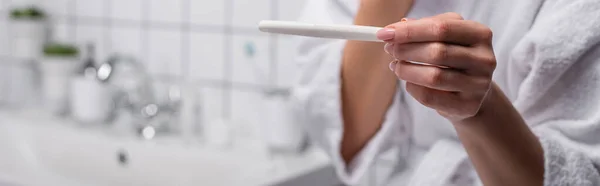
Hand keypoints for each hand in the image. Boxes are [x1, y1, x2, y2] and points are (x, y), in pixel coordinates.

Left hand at [378, 12, 496, 120]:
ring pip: (433, 77)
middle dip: (406, 50)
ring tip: (396, 66)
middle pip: (437, 52)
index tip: (384, 33)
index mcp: (480, 34)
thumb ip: (424, 28)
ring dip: (406, 70)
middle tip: (389, 49)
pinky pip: (430, 97)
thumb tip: (395, 28)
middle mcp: (485, 59)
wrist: (471, 92)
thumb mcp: (445, 38)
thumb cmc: (454, 59)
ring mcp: (479, 84)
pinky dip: (413, 88)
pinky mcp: (468, 105)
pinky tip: (409, 82)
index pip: (441, 28)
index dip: (410, 31)